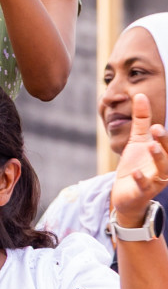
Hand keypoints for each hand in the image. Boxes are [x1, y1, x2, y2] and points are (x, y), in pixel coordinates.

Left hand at [111, 93, 167, 227]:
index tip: (160, 125)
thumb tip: (140, 95)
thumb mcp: (138, 140)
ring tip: (151, 146)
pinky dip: (140, 179)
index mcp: (165, 154)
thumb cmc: (136, 164)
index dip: (167, 135)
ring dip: (158, 158)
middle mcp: (164, 167)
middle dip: (165, 142)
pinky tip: (135, 172)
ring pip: (162, 170)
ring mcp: (155, 181)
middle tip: (158, 129)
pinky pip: (144, 186)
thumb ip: (142, 120)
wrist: (125, 193)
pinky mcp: (141, 191)